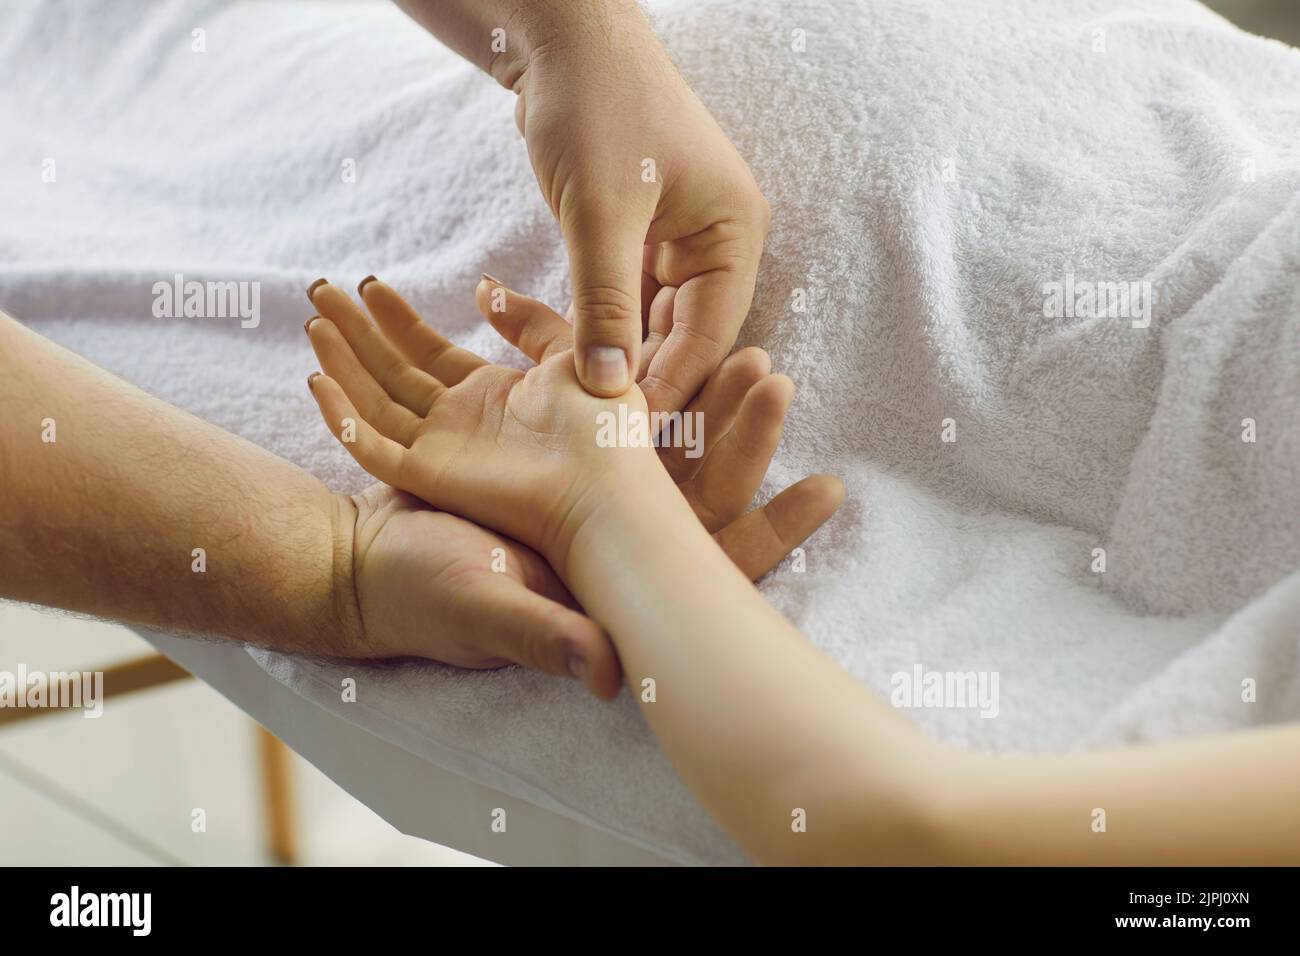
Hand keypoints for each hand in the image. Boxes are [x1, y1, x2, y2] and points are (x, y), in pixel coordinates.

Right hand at [306, 277, 842, 693]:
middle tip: (773, 371)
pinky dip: (593, 346)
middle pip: (694, 468)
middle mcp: (609, 515)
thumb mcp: (490, 615)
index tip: (831, 486)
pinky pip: (580, 378)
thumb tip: (613, 680)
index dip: (772, 524)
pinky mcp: (537, 425)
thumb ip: (549, 640)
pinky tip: (624, 305)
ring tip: (716, 320)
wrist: (367, 561)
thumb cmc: (429, 600)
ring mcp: (576, 466)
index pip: (714, 552)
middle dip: (735, 422)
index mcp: (617, 568)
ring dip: (683, 369)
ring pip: (652, 414)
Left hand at [508, 4, 769, 407]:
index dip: (671, 388)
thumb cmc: (594, 107)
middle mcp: (716, 240)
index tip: (631, 437)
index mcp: (734, 233)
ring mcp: (678, 238)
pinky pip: (626, 297)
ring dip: (622, 358)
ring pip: (653, 320)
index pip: (709, 334)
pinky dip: (602, 325)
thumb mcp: (600, 213)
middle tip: (610, 439)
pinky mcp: (640, 235)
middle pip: (687, 334)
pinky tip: (576, 364)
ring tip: (591, 415)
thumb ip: (604, 304)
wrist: (563, 39)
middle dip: (649, 381)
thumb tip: (607, 387)